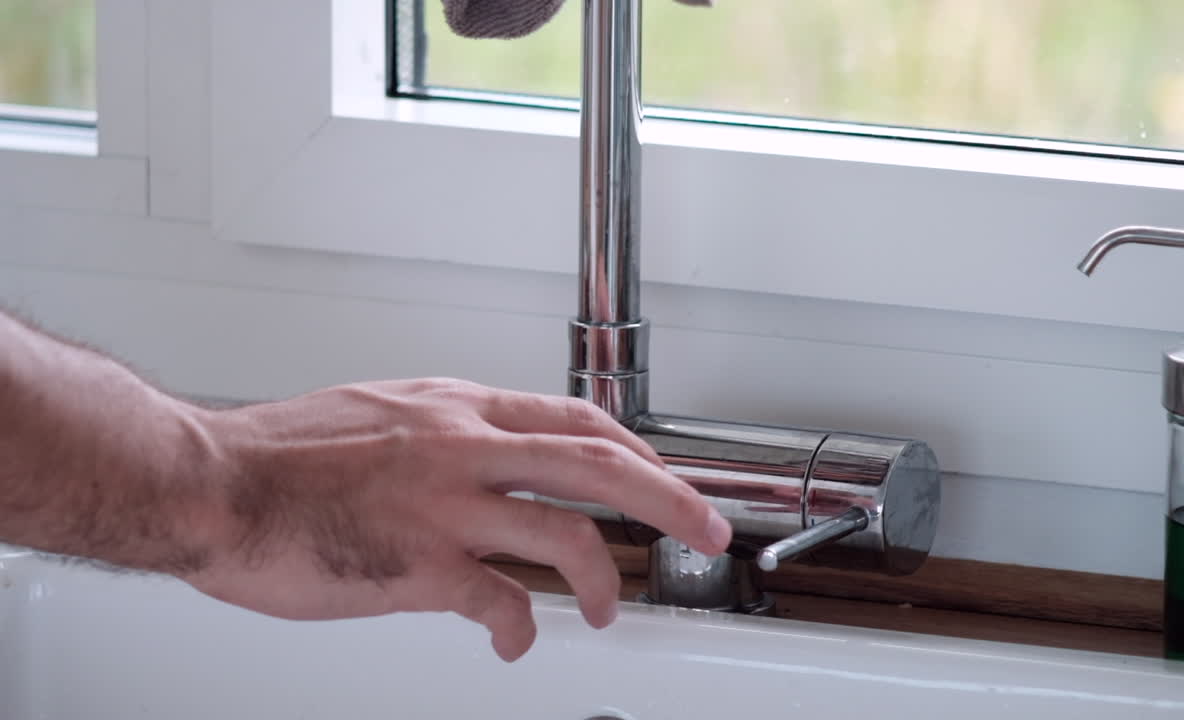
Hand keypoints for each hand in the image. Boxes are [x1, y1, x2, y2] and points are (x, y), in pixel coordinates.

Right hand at [183, 379, 730, 660]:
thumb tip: (480, 472)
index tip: (658, 473)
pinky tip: (516, 642)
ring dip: (605, 579)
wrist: (208, 483)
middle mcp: (460, 446)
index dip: (631, 447)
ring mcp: (445, 504)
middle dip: (668, 498)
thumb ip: (440, 440)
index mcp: (452, 407)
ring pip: (568, 533)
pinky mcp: (421, 564)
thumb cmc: (279, 454)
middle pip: (597, 464)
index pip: (570, 418)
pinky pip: (502, 603)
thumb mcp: (377, 414)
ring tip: (611, 609)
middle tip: (706, 526)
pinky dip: (522, 630)